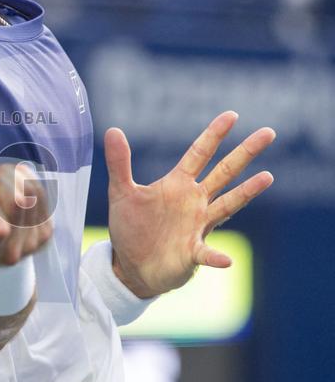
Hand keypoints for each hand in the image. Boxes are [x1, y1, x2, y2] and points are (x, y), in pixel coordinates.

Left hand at [105, 111, 274, 298]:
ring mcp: (198, 226)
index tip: (232, 115)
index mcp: (177, 184)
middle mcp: (194, 201)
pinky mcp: (193, 252)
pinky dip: (216, 256)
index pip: (199, 153)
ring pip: (228, 204)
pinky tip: (225, 260)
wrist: (131, 266)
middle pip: (224, 172)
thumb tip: (112, 129)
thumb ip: (119, 163)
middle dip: (245, 153)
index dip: (214, 134)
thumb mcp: (121, 192)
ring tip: (267, 177)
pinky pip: (207, 253)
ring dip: (246, 192)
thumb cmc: (131, 228)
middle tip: (268, 132)